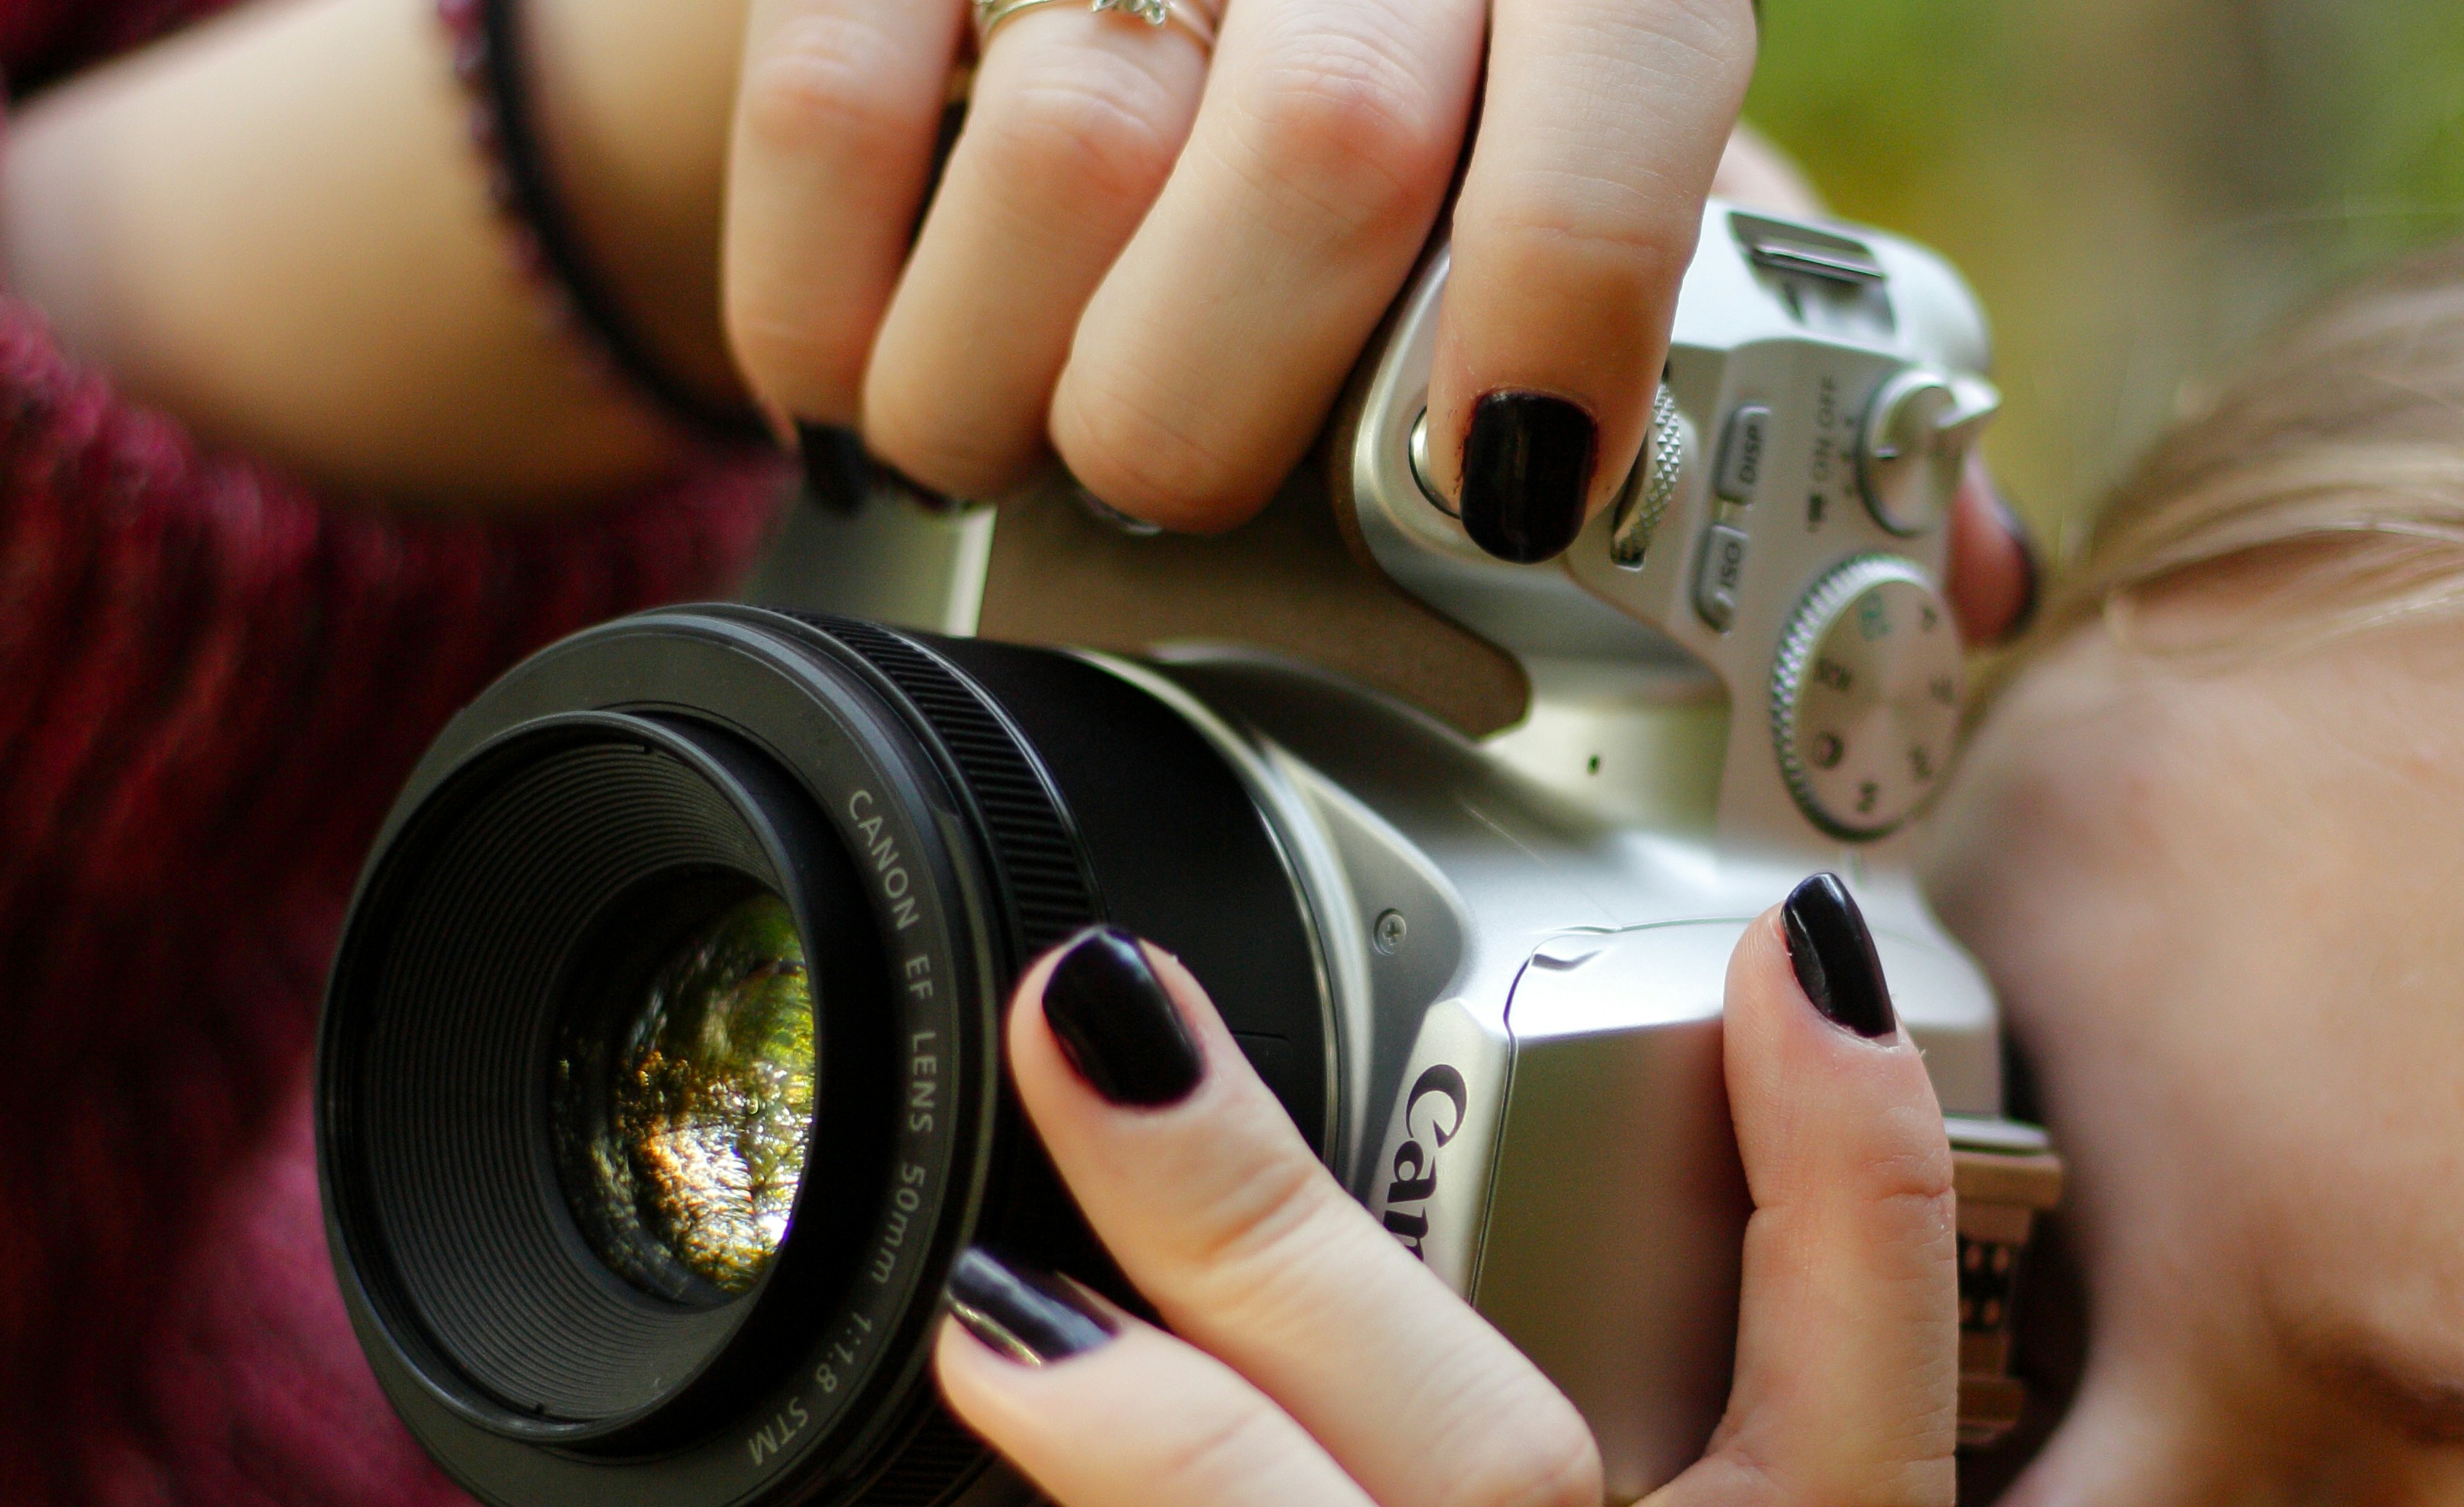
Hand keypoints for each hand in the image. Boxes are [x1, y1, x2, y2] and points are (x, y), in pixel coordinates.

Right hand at [726, 0, 1755, 559]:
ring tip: (1026, 434)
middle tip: (1195, 483)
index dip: (1571, 281)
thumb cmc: (1381, 85)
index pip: (1623, 49)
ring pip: (1071, 156)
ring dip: (1022, 397)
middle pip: (1328, 145)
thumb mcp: (1549, 158)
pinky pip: (830, 120)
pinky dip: (832, 319)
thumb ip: (1632, 285)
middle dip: (1246, 408)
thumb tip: (1615, 499)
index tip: (1507, 479)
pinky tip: (875, 378)